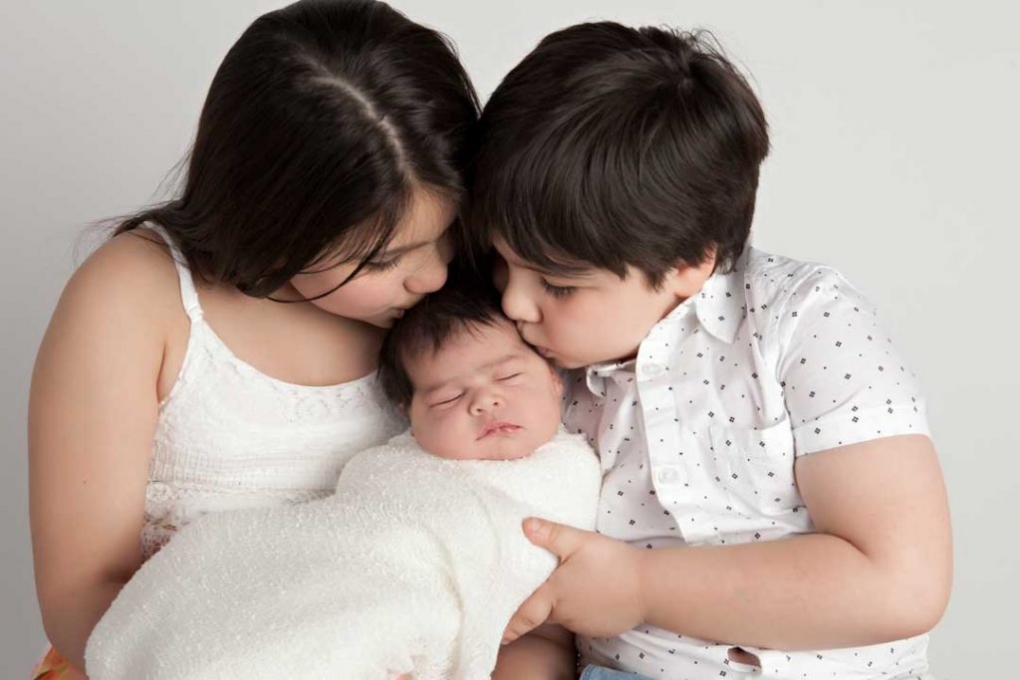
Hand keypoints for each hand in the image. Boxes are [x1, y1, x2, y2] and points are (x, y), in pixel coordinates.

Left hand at [502, 518, 645, 644]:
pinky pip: (581, 619)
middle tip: (524, 595)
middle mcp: (565, 615)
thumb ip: (551, 533)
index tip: (494, 633)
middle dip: (532, 607)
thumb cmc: (613, 563)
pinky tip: (588, 593)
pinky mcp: (599, 627)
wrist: (651, 586)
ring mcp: (583, 624)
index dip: (507, 627)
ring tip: (563, 588)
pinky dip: (578, 609)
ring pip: (562, 616)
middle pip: (541, 613)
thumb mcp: (580, 541)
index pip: (522, 616)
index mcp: (554, 595)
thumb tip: (524, 525)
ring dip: (558, 606)